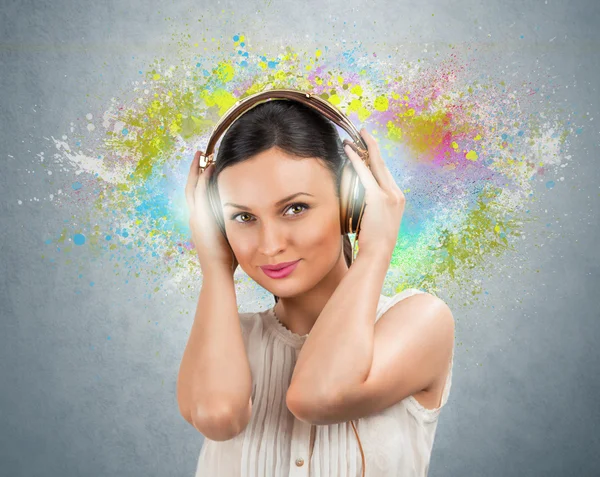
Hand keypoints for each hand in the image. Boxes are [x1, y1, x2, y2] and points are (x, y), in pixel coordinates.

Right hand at [185, 151, 238, 273]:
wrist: (218, 273)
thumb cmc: (227, 259)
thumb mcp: (228, 236)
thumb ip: (231, 223)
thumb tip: (244, 213)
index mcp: (200, 222)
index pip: (197, 195)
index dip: (199, 179)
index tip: (206, 164)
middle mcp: (194, 218)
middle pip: (190, 187)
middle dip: (194, 170)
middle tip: (199, 153)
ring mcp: (195, 219)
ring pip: (192, 189)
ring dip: (197, 171)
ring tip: (202, 155)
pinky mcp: (200, 220)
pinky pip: (199, 196)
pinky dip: (202, 182)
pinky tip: (208, 169)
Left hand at [343, 128, 404, 261]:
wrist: (378, 253)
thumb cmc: (373, 242)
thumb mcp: (376, 221)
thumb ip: (371, 207)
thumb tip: (359, 201)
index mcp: (397, 198)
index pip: (385, 172)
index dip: (376, 157)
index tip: (369, 145)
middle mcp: (396, 193)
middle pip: (382, 163)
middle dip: (372, 145)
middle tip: (362, 131)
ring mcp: (389, 195)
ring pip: (375, 164)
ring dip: (364, 148)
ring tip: (354, 136)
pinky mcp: (377, 197)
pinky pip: (364, 173)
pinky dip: (356, 159)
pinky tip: (349, 150)